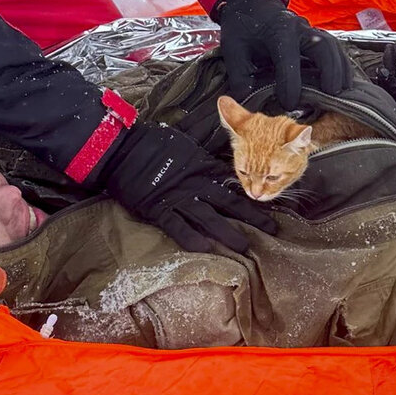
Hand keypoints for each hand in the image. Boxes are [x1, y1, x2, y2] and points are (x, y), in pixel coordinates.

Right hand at [98, 123, 275, 253]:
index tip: (271, 202)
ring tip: (244, 246)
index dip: (253, 192)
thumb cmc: (153, 145)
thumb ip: (204, 156)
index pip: (234, 183)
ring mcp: (178, 198)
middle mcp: (196, 184)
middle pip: (230, 202)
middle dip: (253, 216)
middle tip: (273, 229)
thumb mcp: (185, 145)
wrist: (122, 150)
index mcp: (203, 168)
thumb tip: (223, 160)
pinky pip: (178, 227)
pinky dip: (192, 238)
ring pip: (209, 218)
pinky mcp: (159, 210)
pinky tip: (206, 249)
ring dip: (228, 232)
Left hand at [218, 0, 352, 108]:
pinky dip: (341, 65)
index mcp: (276, 31)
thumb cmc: (243, 29)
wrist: (252, 4)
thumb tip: (251, 104)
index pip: (288, 60)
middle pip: (322, 46)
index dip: (290, 85)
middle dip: (329, 70)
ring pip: (333, 46)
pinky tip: (344, 82)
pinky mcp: (316, 36)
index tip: (289, 104)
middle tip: (331, 93)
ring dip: (340, 68)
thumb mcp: (233, 52)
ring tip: (343, 91)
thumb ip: (240, 78)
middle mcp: (298, 28)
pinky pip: (334, 48)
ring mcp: (310, 30)